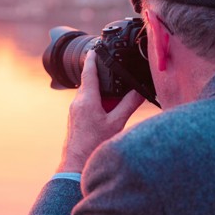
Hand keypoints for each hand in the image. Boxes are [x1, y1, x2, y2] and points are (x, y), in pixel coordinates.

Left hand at [57, 50, 144, 172]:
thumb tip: (140, 91)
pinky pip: (87, 104)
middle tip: (116, 76)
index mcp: (86, 99)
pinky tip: (107, 114)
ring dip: (101, 93)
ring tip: (115, 101)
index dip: (93, 59)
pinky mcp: (75, 119)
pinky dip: (97, 103)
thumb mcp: (117, 123)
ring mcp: (74, 111)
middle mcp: (77, 102)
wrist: (75, 165)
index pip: (89, 72)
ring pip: (89, 94)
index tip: (96, 49)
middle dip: (103, 78)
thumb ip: (129, 105)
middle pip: (90, 82)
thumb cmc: (94, 146)